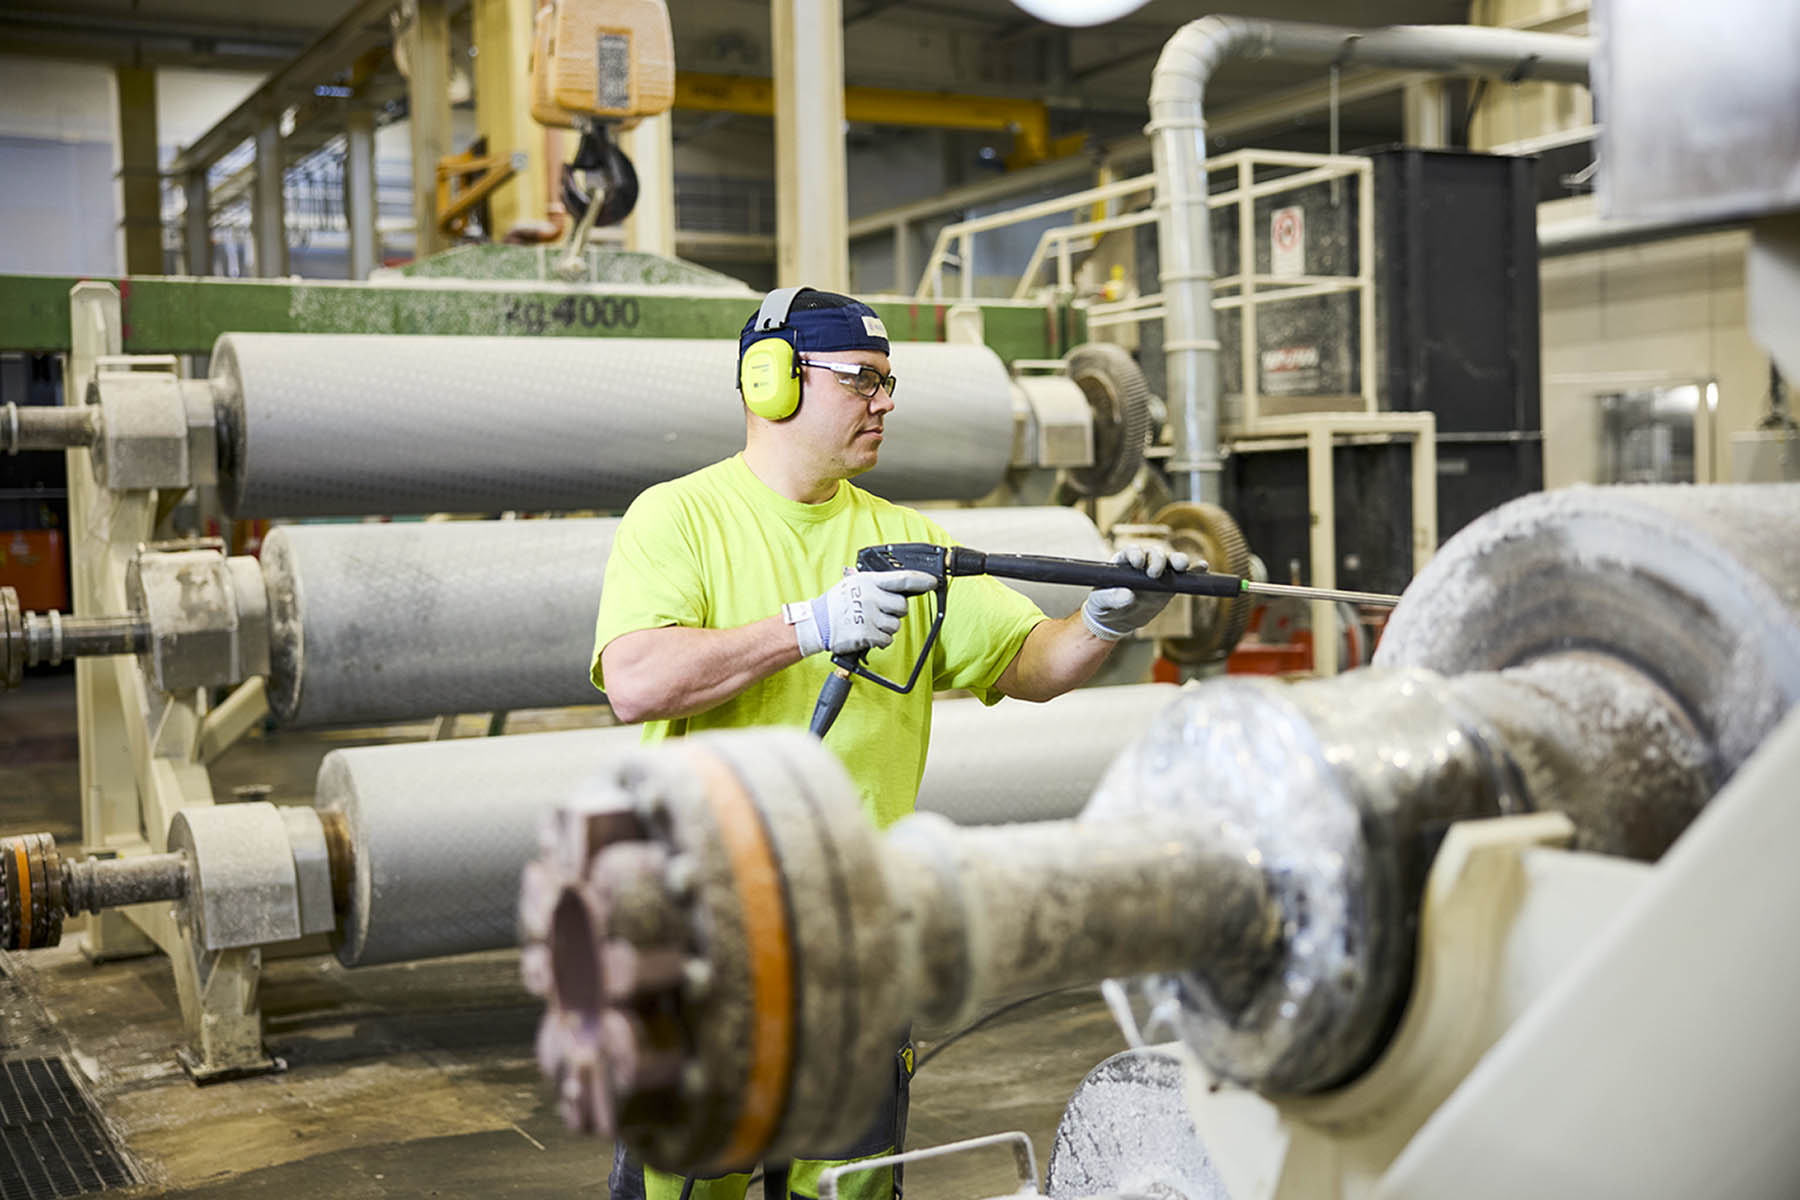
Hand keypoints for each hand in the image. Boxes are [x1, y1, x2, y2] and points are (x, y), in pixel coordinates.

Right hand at [786, 568, 937, 656]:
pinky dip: (879, 640)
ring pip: (895, 625)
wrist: (818, 623)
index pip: (902, 579)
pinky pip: (886, 639)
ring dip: (886, 628)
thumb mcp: (855, 584)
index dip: (921, 580)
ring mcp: (869, 615)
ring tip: (870, 624)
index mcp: (869, 581)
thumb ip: (877, 585)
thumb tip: (903, 587)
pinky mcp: (867, 634)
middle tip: (882, 612)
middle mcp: (871, 596)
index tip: (933, 582)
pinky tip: (867, 635)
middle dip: (896, 612)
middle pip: (902, 607)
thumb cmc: (838, 603)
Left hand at [1080, 545, 1198, 641]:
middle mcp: (1142, 565)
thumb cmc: (1102, 607)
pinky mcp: (1167, 588)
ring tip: (1182, 566)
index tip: (1138, 564)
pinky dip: (1193, 571)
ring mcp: (1157, 575)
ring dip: (1177, 561)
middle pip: (1153, 554)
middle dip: (1158, 559)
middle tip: (1155, 572)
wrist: (1114, 621)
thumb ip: (1110, 597)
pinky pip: (1182, 578)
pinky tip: (1202, 567)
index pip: (1132, 552)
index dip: (1136, 554)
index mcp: (1123, 564)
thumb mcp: (1099, 602)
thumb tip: (1128, 595)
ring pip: (1169, 563)